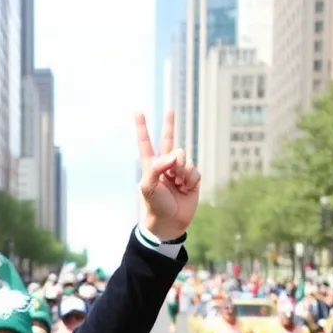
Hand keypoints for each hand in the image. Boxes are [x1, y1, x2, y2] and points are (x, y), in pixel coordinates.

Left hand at [136, 111, 199, 240]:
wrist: (169, 222)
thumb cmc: (154, 205)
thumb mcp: (148, 187)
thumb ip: (157, 168)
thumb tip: (174, 155)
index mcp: (150, 166)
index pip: (146, 143)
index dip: (142, 128)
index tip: (138, 112)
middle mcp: (165, 165)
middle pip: (169, 140)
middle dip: (169, 125)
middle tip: (170, 110)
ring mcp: (179, 171)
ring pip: (184, 157)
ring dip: (181, 170)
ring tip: (176, 184)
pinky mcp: (191, 178)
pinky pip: (194, 170)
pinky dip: (190, 179)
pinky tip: (185, 188)